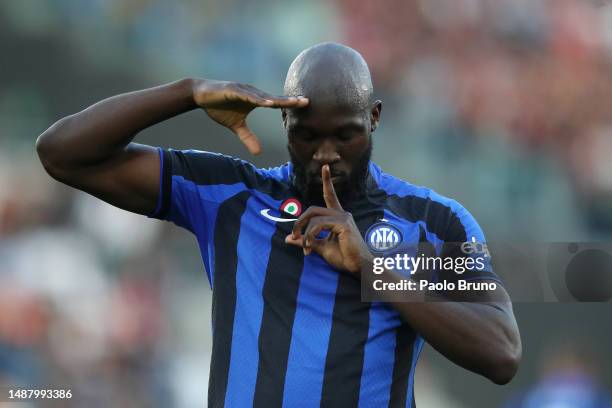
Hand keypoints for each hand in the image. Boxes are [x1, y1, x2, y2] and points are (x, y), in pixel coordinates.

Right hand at [192, 80, 307, 154]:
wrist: (200, 95)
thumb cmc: (219, 106)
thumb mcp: (236, 126)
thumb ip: (247, 137)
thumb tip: (258, 153)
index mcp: (255, 100)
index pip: (276, 103)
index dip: (290, 104)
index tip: (305, 105)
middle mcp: (252, 93)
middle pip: (274, 98)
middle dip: (290, 100)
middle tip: (307, 101)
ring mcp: (243, 90)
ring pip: (264, 96)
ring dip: (278, 100)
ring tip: (293, 102)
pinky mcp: (233, 89)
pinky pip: (248, 95)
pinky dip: (258, 99)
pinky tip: (268, 102)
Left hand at [285, 164, 373, 274]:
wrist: (358, 268)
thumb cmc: (344, 258)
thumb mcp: (320, 248)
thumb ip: (306, 241)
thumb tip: (288, 239)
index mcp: (337, 217)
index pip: (330, 195)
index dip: (327, 181)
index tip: (325, 167)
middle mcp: (342, 214)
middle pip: (313, 209)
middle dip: (300, 221)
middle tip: (294, 236)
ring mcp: (343, 218)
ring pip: (314, 218)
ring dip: (304, 233)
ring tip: (305, 248)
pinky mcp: (343, 224)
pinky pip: (319, 225)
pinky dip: (310, 236)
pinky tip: (310, 248)